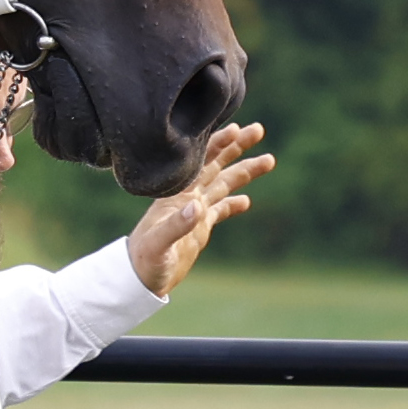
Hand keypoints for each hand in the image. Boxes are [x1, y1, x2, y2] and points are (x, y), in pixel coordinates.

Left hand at [126, 122, 275, 297]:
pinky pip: (220, 210)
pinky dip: (233, 204)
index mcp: (176, 195)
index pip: (199, 162)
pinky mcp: (198, 229)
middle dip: (236, 147)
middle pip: (216, 165)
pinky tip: (247, 201)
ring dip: (245, 171)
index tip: (235, 128)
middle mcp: (186, 198)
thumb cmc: (143, 260)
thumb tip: (198, 206)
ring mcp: (193, 212)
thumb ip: (177, 225)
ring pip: (223, 185)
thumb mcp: (159, 244)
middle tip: (258, 129)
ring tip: (270, 160)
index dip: (216, 144)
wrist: (137, 279)